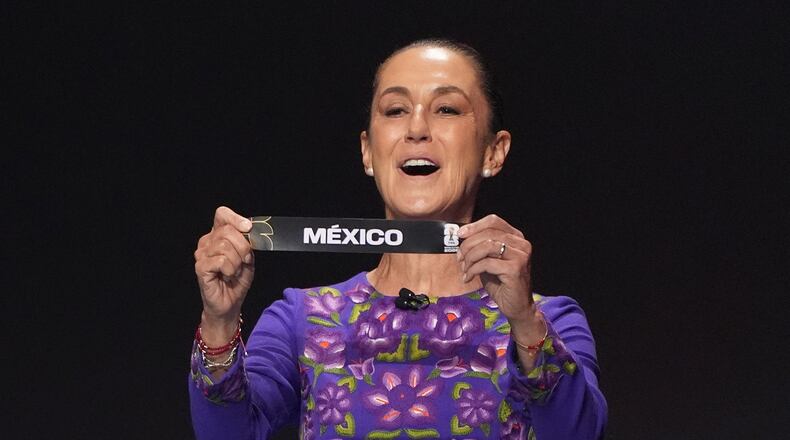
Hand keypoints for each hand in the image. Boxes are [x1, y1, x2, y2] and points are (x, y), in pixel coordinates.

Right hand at [194, 206, 254, 328]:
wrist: (230, 302)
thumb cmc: (237, 279)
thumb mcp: (248, 257)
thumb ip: (247, 242)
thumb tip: (249, 228)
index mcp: (218, 235)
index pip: (222, 214)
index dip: (236, 218)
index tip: (248, 228)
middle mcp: (207, 241)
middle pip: (227, 231)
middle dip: (243, 247)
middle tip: (244, 261)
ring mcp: (202, 254)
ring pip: (224, 246)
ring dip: (237, 261)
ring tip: (234, 271)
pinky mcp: (200, 267)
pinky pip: (221, 261)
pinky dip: (230, 269)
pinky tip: (227, 276)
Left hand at [456, 214, 535, 323]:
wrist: (516, 307)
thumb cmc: (501, 284)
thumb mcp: (489, 261)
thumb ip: (480, 247)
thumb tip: (461, 237)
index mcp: (516, 238)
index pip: (493, 221)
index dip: (474, 226)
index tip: (459, 234)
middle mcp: (521, 244)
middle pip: (488, 233)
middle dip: (468, 245)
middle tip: (459, 257)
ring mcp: (520, 256)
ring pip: (487, 246)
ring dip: (470, 257)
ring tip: (465, 268)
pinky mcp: (516, 269)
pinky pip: (487, 263)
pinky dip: (473, 269)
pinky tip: (469, 277)